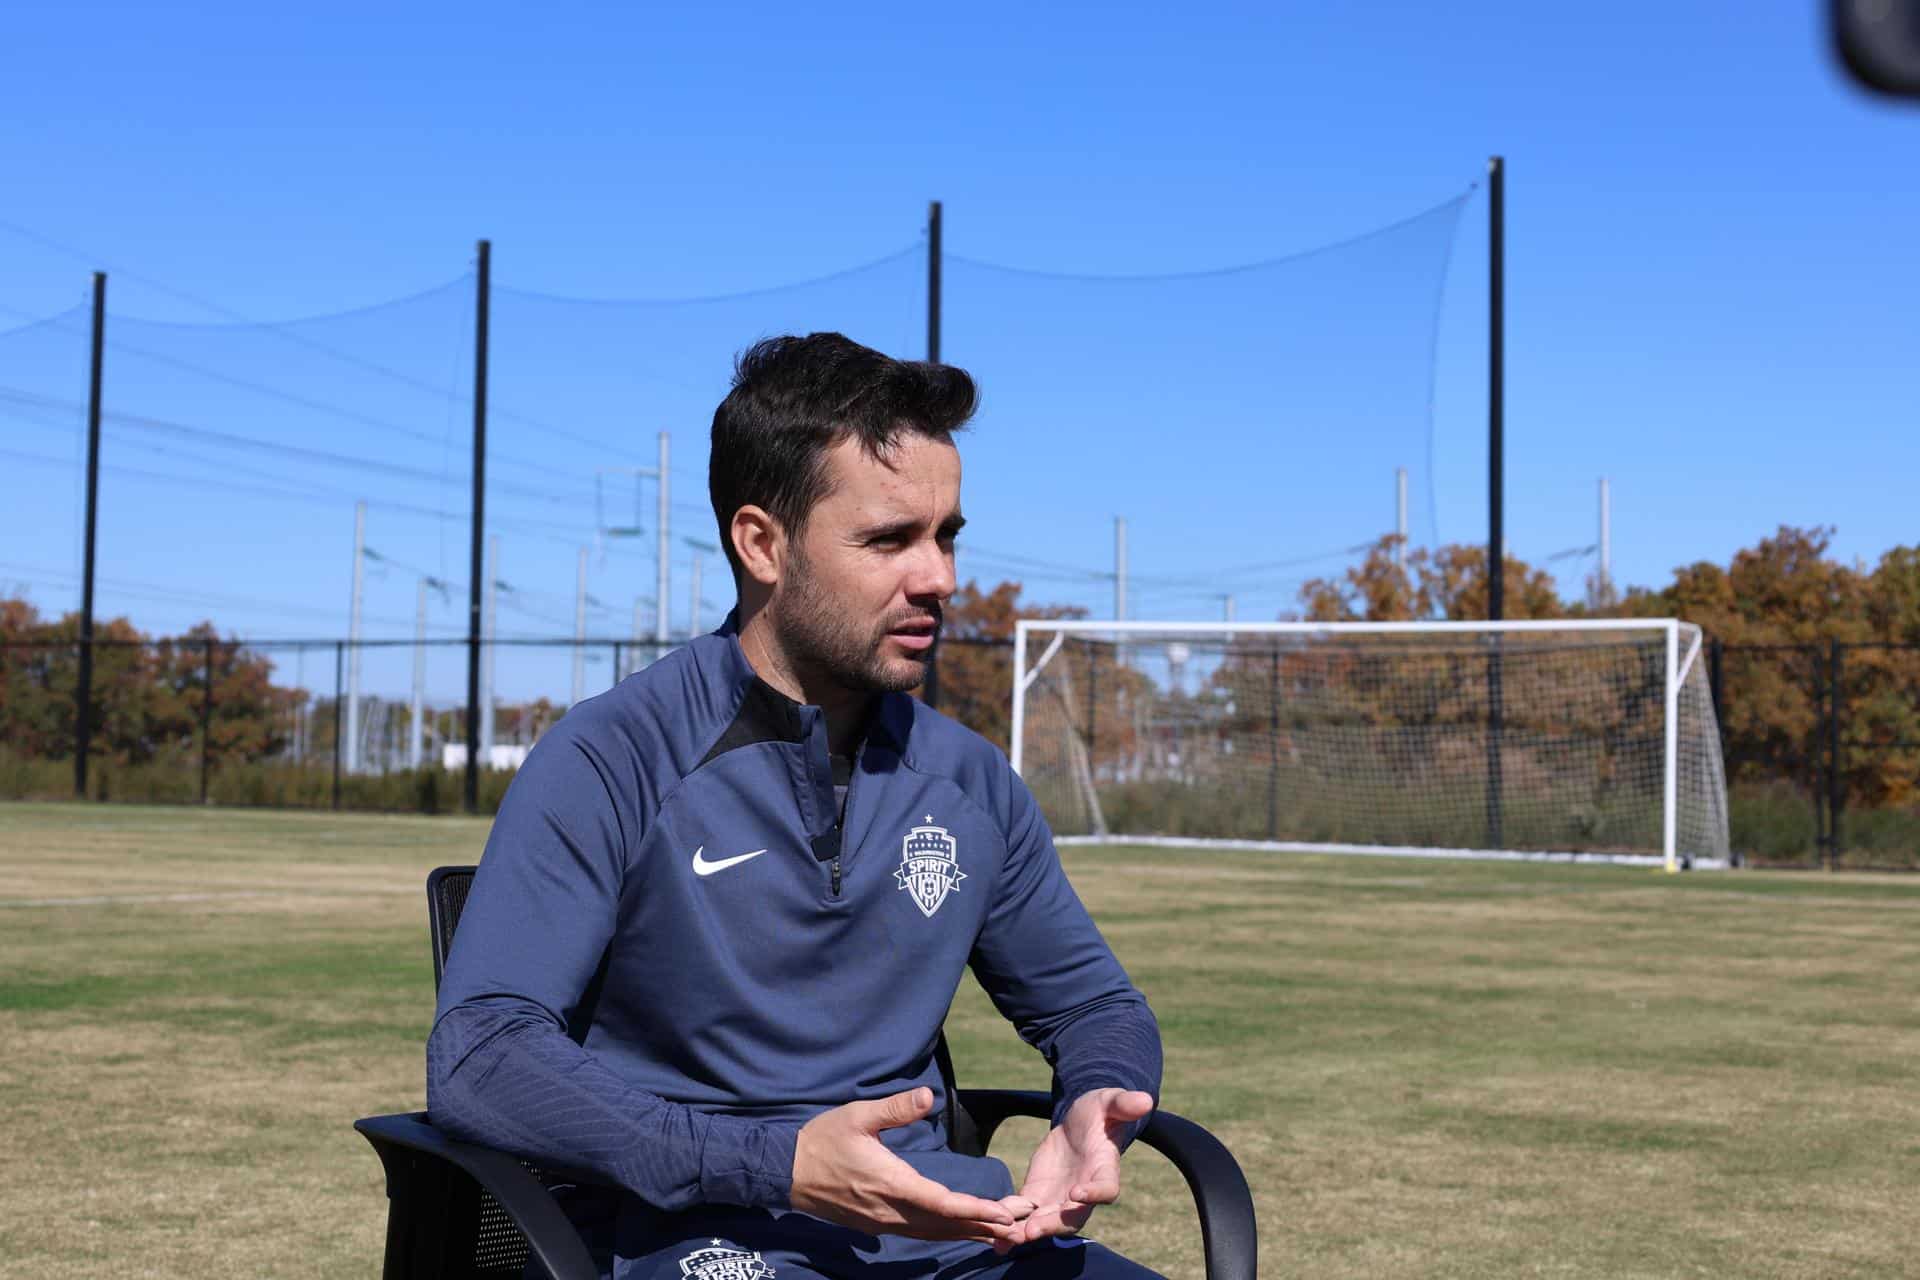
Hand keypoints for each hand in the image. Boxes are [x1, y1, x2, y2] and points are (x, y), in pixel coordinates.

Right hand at [791, 1087, 1024, 1244]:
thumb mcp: (857, 1115)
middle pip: (945, 1224)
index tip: (1003, 1213)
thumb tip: (927, 1097)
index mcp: (889, 1183)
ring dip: (968, 1233)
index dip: (974, 1209)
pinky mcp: (877, 1226)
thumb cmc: (823, 1139)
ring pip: (933, 1233)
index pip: (940, 1202)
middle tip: (1020, 1224)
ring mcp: (882, 1222)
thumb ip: (894, 1109)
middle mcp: (889, 1211)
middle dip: (983, 1225)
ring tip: (1001, 1233)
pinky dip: (945, 1234)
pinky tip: (962, 1232)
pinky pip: (919, 1233)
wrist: (786, 1171)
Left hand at [998, 1087, 1153, 1250]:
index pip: (1106, 1189)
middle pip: (1072, 1217)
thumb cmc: (1100, 1111)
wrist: (1079, 1123)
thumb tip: (1146, 1100)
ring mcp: (1061, 1198)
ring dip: (1027, 1231)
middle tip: (1031, 1231)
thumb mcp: (1110, 1101)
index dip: (1094, 1193)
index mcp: (1105, 1170)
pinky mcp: (1038, 1195)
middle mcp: (1085, 1193)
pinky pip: (1025, 1212)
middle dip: (1052, 1224)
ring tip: (1006, 1240)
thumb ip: (1125, 1104)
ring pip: (1046, 1221)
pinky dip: (1011, 1222)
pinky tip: (993, 1235)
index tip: (1078, 1193)